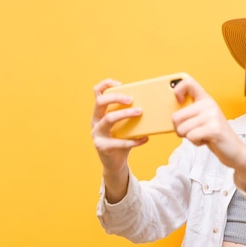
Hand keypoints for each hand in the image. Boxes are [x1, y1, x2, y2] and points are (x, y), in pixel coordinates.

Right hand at [91, 78, 148, 201]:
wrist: (115, 163)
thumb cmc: (121, 140)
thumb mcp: (124, 125)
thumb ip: (129, 114)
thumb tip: (150, 102)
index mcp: (100, 113)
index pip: (97, 92)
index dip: (106, 84)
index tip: (121, 84)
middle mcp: (95, 121)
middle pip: (100, 102)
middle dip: (116, 97)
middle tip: (131, 99)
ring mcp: (97, 134)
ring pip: (108, 119)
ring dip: (126, 114)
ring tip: (140, 112)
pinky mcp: (102, 147)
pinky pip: (119, 141)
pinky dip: (134, 140)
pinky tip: (145, 138)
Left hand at [171, 76, 245, 169]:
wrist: (235, 150)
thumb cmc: (214, 134)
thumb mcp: (201, 119)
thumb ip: (189, 112)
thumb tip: (169, 114)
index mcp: (205, 99)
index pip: (189, 82)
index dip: (177, 89)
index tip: (178, 101)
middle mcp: (209, 104)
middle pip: (176, 116)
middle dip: (179, 129)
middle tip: (192, 131)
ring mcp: (212, 116)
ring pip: (182, 129)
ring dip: (188, 137)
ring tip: (202, 135)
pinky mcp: (214, 129)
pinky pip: (191, 136)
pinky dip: (195, 142)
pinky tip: (206, 140)